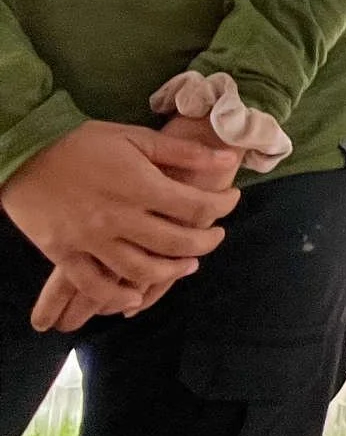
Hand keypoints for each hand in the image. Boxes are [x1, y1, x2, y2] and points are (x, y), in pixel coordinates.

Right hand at [1, 123, 239, 329]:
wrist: (24, 153)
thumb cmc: (82, 141)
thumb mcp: (136, 136)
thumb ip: (183, 152)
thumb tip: (227, 159)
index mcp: (139, 186)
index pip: (195, 206)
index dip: (222, 206)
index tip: (231, 200)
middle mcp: (119, 218)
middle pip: (175, 243)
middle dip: (205, 243)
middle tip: (215, 236)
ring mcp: (90, 240)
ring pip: (140, 270)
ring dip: (171, 273)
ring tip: (188, 265)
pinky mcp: (64, 254)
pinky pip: (94, 285)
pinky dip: (117, 299)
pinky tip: (135, 299)